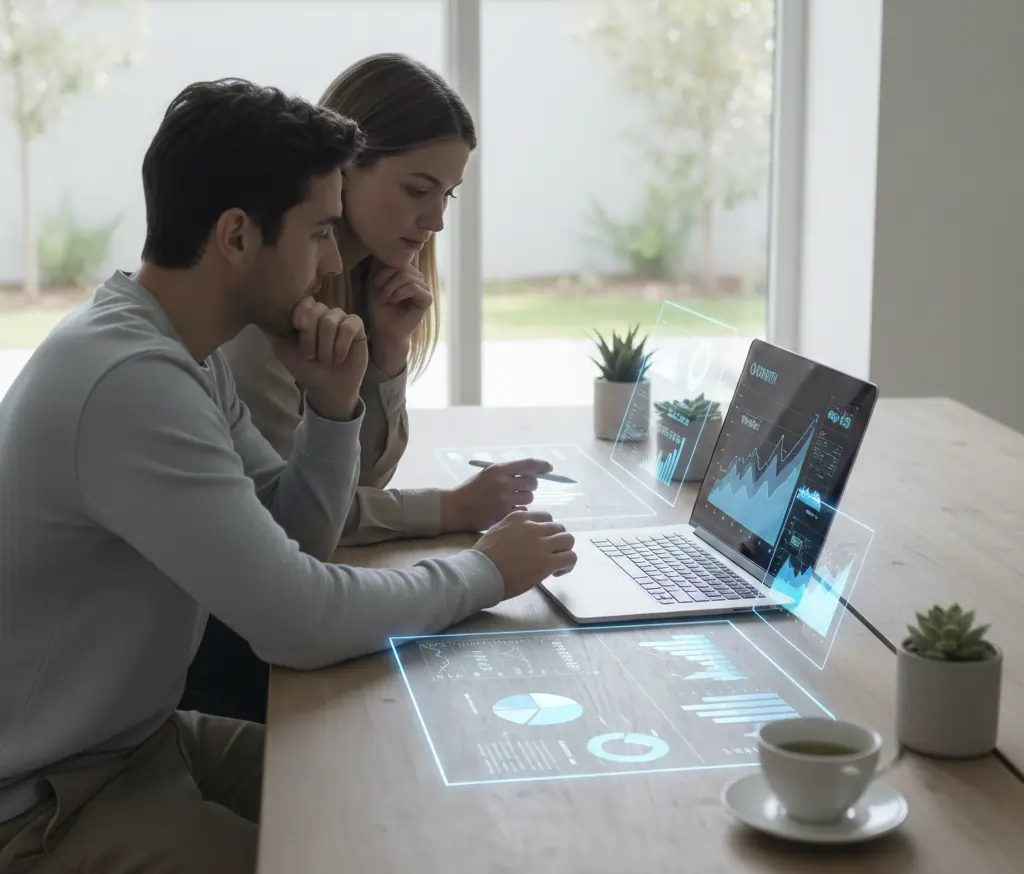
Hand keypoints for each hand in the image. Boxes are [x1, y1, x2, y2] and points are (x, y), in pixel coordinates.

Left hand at [266, 297, 367, 420]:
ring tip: (326, 360)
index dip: (300, 315)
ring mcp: (342, 318)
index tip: (297, 331)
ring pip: (332, 320)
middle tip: (311, 356)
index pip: (304, 302)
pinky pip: (349, 326)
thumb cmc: (305, 368)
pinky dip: (341, 344)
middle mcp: (324, 313)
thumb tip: (259, 315)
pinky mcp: (357, 327)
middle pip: (317, 310)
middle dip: (311, 337)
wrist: (327, 387)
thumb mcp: (283, 350)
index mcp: (306, 315)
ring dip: (326, 345)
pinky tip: (339, 358)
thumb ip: (273, 332)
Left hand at [366, 260, 431, 374]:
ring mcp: (424, 288)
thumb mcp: (375, 284)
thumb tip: (380, 250)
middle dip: (386, 280)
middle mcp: (418, 278)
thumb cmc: (379, 309)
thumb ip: (379, 268)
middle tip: (379, 295)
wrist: (385, 330)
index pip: (397, 260)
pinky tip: (393, 301)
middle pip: (402, 267)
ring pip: (406, 276)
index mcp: (407, 273)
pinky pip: (413, 287)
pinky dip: (400, 293)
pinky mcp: (427, 299)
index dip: (383, 270)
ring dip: (391, 288)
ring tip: (385, 299)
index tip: (373, 285)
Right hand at [439, 457, 552, 532]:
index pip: (527, 464)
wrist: (456, 507)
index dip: (541, 465)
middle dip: (530, 485)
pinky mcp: (503, 514)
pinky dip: (519, 510)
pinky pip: (523, 510)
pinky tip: (508, 509)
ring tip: (512, 500)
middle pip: (531, 482)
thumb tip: (531, 472)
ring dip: (524, 498)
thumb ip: (506, 472)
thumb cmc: (472, 489)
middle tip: (522, 488)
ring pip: (529, 497)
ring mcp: (504, 499)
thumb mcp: (487, 474)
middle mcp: (503, 482)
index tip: (549, 468)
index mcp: (499, 469)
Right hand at [472, 510, 576, 599]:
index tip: (540, 542)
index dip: (546, 530)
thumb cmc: (483, 556)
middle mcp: (533, 527)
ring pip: (568, 539)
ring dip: (564, 550)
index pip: (545, 517)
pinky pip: (570, 558)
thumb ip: (512, 528)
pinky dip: (568, 565)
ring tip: (556, 563)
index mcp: (520, 517)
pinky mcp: (547, 562)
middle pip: (558, 527)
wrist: (481, 572)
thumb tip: (522, 536)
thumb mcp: (496, 531)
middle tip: (548, 554)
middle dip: (556, 540)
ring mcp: (542, 544)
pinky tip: (557, 572)